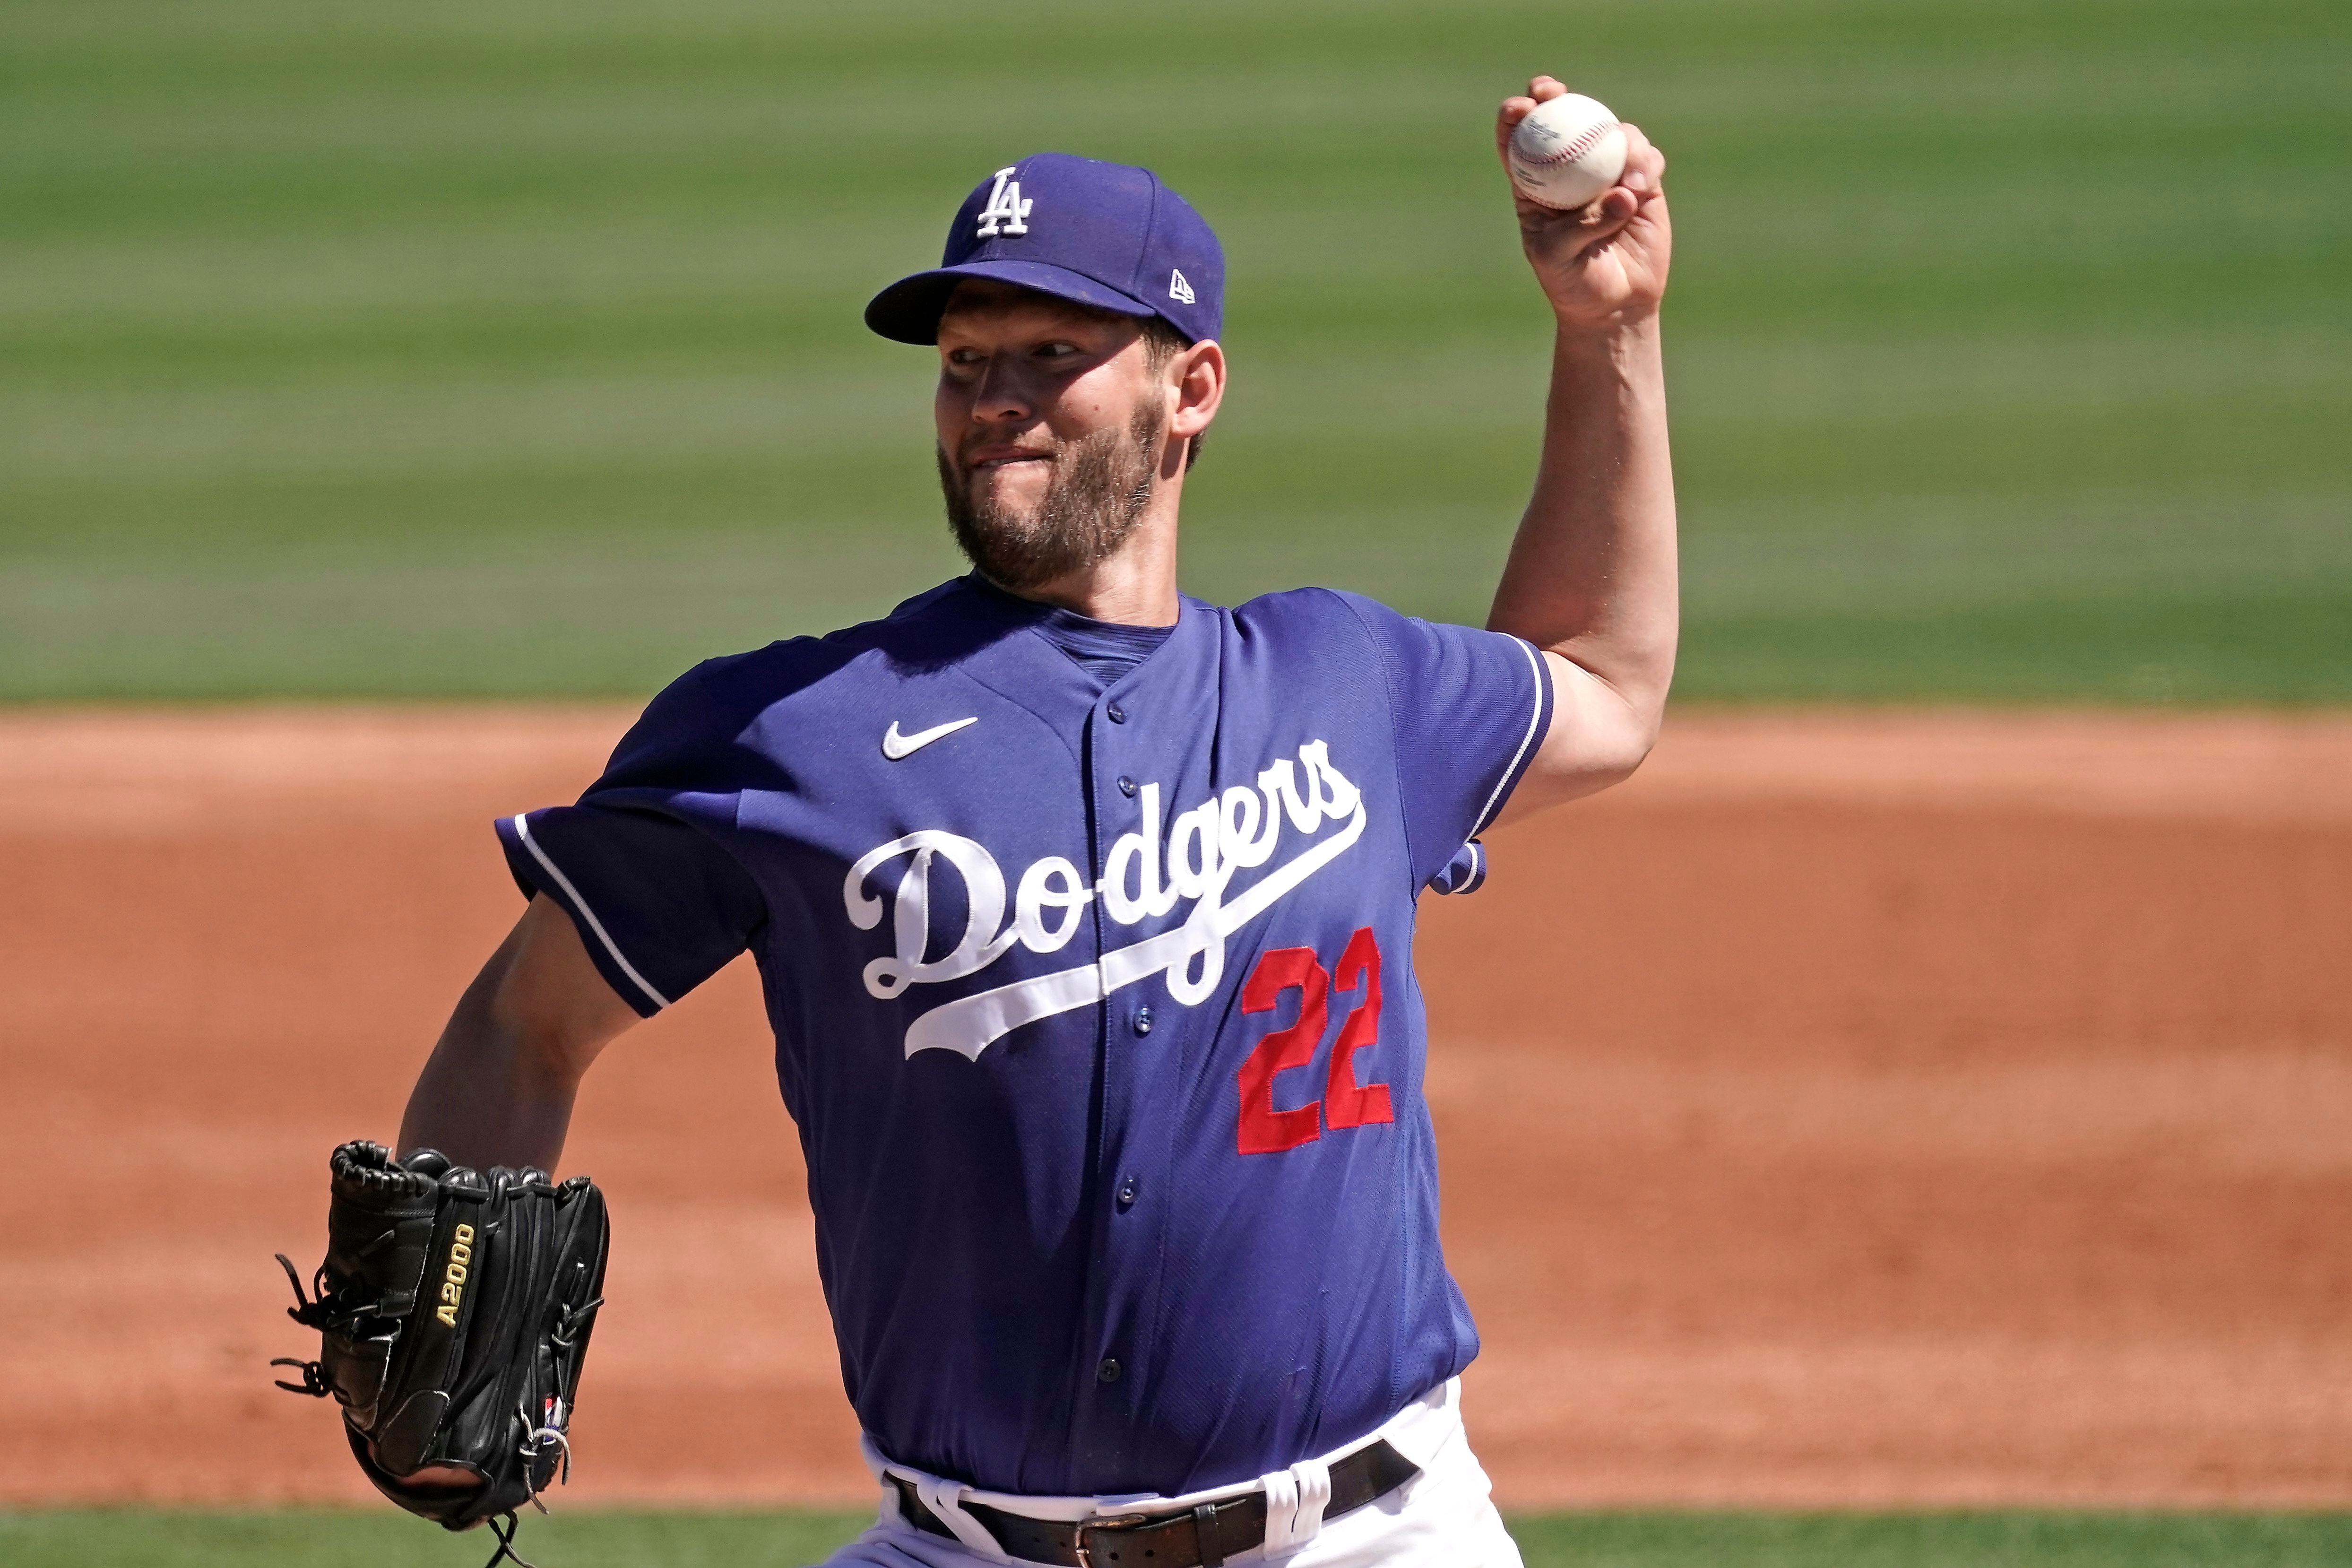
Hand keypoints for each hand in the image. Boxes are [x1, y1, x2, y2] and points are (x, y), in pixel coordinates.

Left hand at [1495, 77, 1671, 334]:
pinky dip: (1644, 165)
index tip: (1519, 107)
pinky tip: (1639, 188)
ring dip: (1617, 142)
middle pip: (1562, 119)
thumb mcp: (1558, 257)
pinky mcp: (1642, 181)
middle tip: (1553, 92)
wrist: (1614, 305)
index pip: (1519, 141)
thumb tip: (1622, 193)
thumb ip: (1583, 224)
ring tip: (1625, 183)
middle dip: (1553, 96)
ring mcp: (1608, 172)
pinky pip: (1646, 158)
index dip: (1515, 116)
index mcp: (1536, 185)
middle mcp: (1571, 170)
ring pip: (1612, 133)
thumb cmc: (1572, 281)